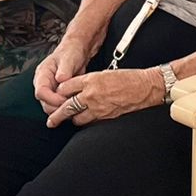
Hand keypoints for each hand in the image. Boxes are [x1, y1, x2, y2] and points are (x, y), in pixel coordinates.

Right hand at [33, 38, 92, 113]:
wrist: (77, 51)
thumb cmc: (71, 52)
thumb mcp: (69, 58)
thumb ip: (64, 69)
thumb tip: (60, 79)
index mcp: (42, 74)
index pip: (41, 92)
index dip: (52, 99)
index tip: (65, 100)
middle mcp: (44, 84)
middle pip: (45, 103)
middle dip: (58, 107)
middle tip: (72, 104)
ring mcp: (51, 90)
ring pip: (51, 107)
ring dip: (62, 109)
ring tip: (75, 103)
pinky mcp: (58, 94)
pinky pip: (59, 106)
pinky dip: (67, 107)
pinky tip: (76, 103)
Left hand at [44, 67, 163, 127]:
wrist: (145, 88)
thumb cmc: (127, 78)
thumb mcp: (103, 73)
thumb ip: (87, 82)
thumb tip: (75, 89)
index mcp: (90, 80)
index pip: (65, 87)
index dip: (59, 92)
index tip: (57, 95)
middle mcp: (91, 94)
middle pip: (66, 106)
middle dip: (56, 115)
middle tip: (50, 121)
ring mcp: (98, 107)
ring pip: (76, 118)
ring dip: (72, 119)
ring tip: (69, 121)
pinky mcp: (105, 117)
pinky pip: (90, 123)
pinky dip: (86, 122)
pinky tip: (85, 122)